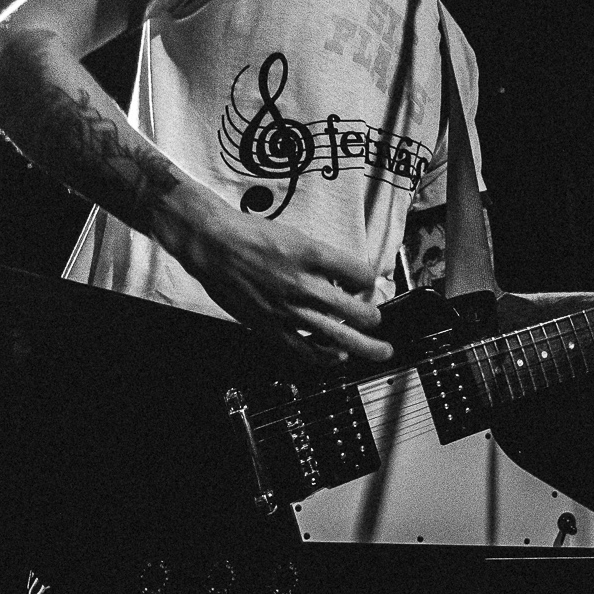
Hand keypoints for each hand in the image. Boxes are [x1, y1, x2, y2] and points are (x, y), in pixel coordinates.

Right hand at [164, 198, 390, 364]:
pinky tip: (337, 357)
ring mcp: (288, 309)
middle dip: (375, 318)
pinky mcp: (271, 327)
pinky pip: (305, 350)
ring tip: (380, 351)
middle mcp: (304, 284)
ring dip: (365, 346)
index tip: (367, 285)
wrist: (213, 244)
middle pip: (358, 311)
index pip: (361, 275)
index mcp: (313, 255)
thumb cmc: (252, 235)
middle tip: (378, 320)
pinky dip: (326, 357)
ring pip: (339, 336)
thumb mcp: (298, 236)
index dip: (369, 281)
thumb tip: (348, 279)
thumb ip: (324, 260)